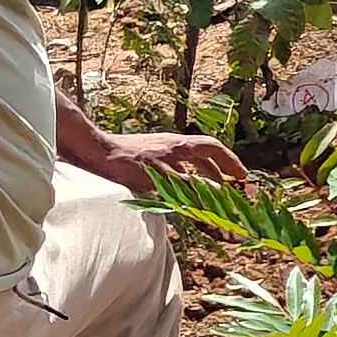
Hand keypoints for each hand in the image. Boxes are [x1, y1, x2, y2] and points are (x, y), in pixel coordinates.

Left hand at [97, 130, 245, 192]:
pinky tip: (177, 189)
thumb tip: (216, 193)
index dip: (230, 162)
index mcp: (180, 146)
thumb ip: (190, 186)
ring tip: (207, 188)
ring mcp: (158, 148)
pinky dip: (182, 176)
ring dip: (201, 173)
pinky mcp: (145, 156)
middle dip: (218, 169)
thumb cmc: (128, 164)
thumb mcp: (163, 178)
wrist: (95, 153)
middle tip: (228, 184)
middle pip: (203, 154)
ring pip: (187, 160)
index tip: (241, 176)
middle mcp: (172, 144)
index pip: (214, 148)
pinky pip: (172, 165)